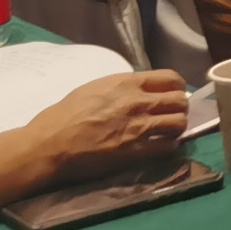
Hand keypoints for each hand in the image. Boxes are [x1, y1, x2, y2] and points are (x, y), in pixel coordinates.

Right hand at [24, 70, 192, 182]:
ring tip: (168, 131)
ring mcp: (140, 127)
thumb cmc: (65, 115)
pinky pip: (169, 146)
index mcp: (127, 83)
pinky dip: (169, 146)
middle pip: (180, 101)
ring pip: (180, 123)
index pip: (171, 78)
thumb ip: (122, 88)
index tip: (174, 94)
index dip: (177, 87)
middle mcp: (139, 102)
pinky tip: (161, 146)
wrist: (50, 144)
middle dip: (179, 107)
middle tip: (172, 115)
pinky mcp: (137, 151)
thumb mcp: (95, 88)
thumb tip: (140, 92)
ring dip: (177, 127)